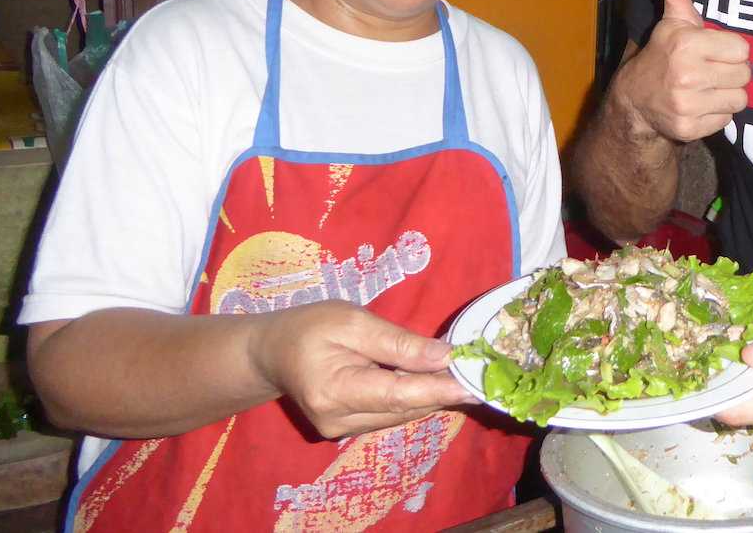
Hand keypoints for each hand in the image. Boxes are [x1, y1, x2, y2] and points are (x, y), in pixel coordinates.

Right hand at [247, 300, 476, 438]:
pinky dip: (414, 398)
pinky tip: (434, 381)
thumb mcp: (352, 321)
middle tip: (481, 372)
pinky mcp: (348, 430)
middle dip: (443, 389)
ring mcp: (342, 431)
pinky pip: (391, 414)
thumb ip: (398, 342)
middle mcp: (338, 421)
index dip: (439, 390)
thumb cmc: (308, 328)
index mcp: (335, 391)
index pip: (398, 395)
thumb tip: (445, 356)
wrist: (271, 352)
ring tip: (463, 373)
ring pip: (401, 414)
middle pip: (404, 408)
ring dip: (432, 394)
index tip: (474, 385)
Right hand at [614, 0, 750, 142]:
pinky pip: (726, 121)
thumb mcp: (672, 21)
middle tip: (711, 71)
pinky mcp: (688, 129)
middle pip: (744, 75)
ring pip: (739, 99)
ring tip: (707, 88)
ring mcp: (686, 105)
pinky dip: (717, 115)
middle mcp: (686, 75)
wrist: (636, 99)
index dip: (731, 50)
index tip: (713, 51)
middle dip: (731, 73)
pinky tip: (700, 105)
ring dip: (727, 94)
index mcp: (687, 44)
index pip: (743, 50)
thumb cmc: (664, 54)